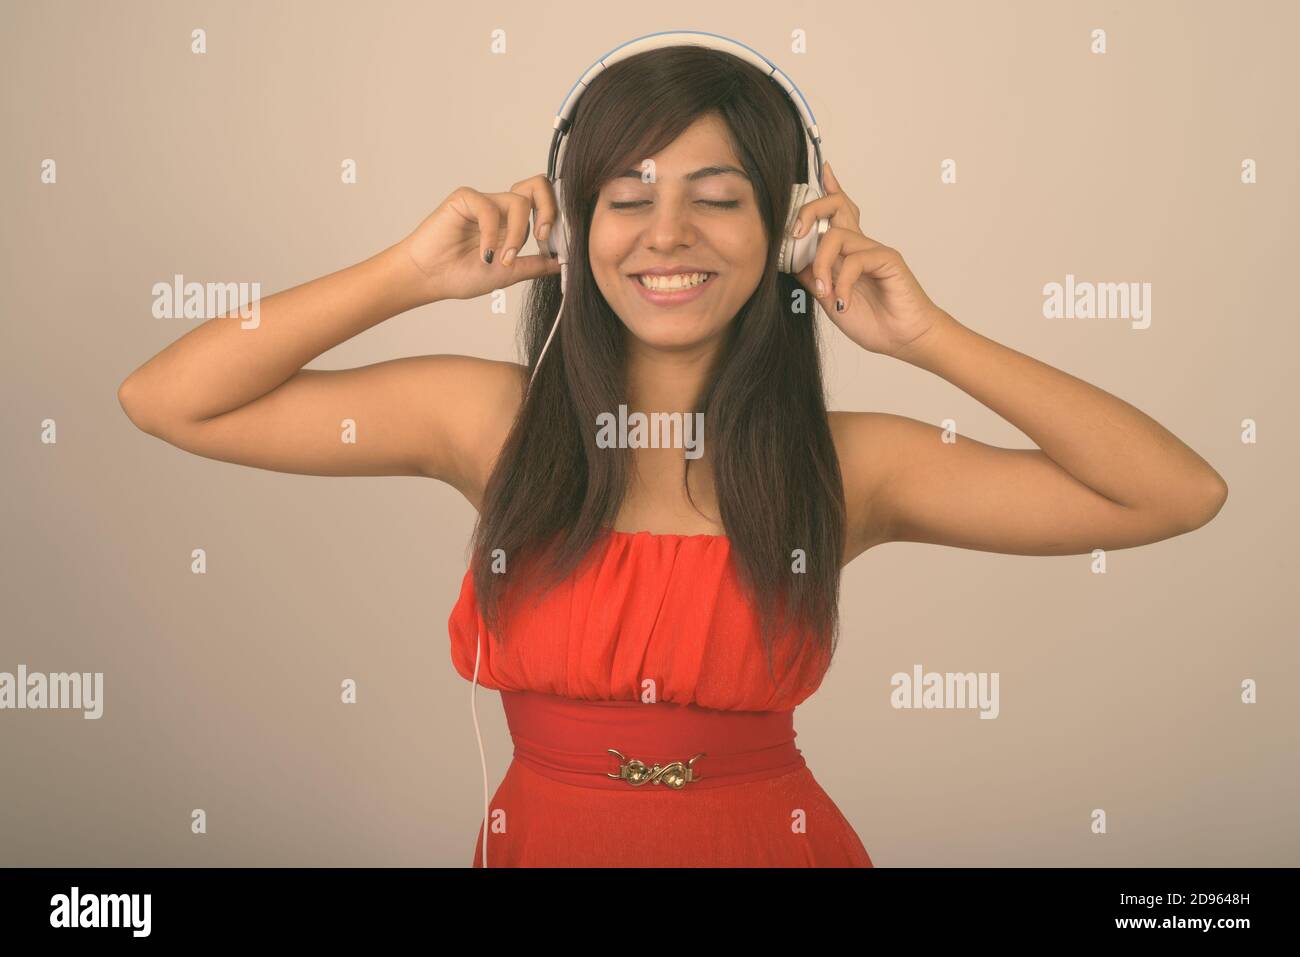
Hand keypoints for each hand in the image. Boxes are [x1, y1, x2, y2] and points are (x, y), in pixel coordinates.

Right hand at [399, 175, 562, 302]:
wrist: (429, 279)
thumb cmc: (460, 275)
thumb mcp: (508, 274)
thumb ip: (534, 265)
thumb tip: (562, 261)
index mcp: (514, 224)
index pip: (545, 205)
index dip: (556, 221)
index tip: (557, 247)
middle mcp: (502, 209)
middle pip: (539, 186)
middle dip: (549, 210)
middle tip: (542, 237)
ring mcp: (485, 202)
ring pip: (519, 201)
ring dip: (518, 234)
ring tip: (504, 259)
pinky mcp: (465, 199)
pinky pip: (489, 208)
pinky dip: (491, 234)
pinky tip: (484, 254)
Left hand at [792, 161, 948, 357]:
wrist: (903, 339)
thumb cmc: (872, 320)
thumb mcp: (829, 298)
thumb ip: (812, 277)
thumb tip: (790, 259)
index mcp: (847, 251)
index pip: (837, 211)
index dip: (830, 188)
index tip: (823, 169)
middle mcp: (860, 245)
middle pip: (835, 206)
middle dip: (808, 212)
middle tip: (794, 234)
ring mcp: (874, 250)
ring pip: (836, 235)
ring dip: (820, 264)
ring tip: (823, 291)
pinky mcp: (887, 259)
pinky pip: (855, 260)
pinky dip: (841, 282)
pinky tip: (842, 301)